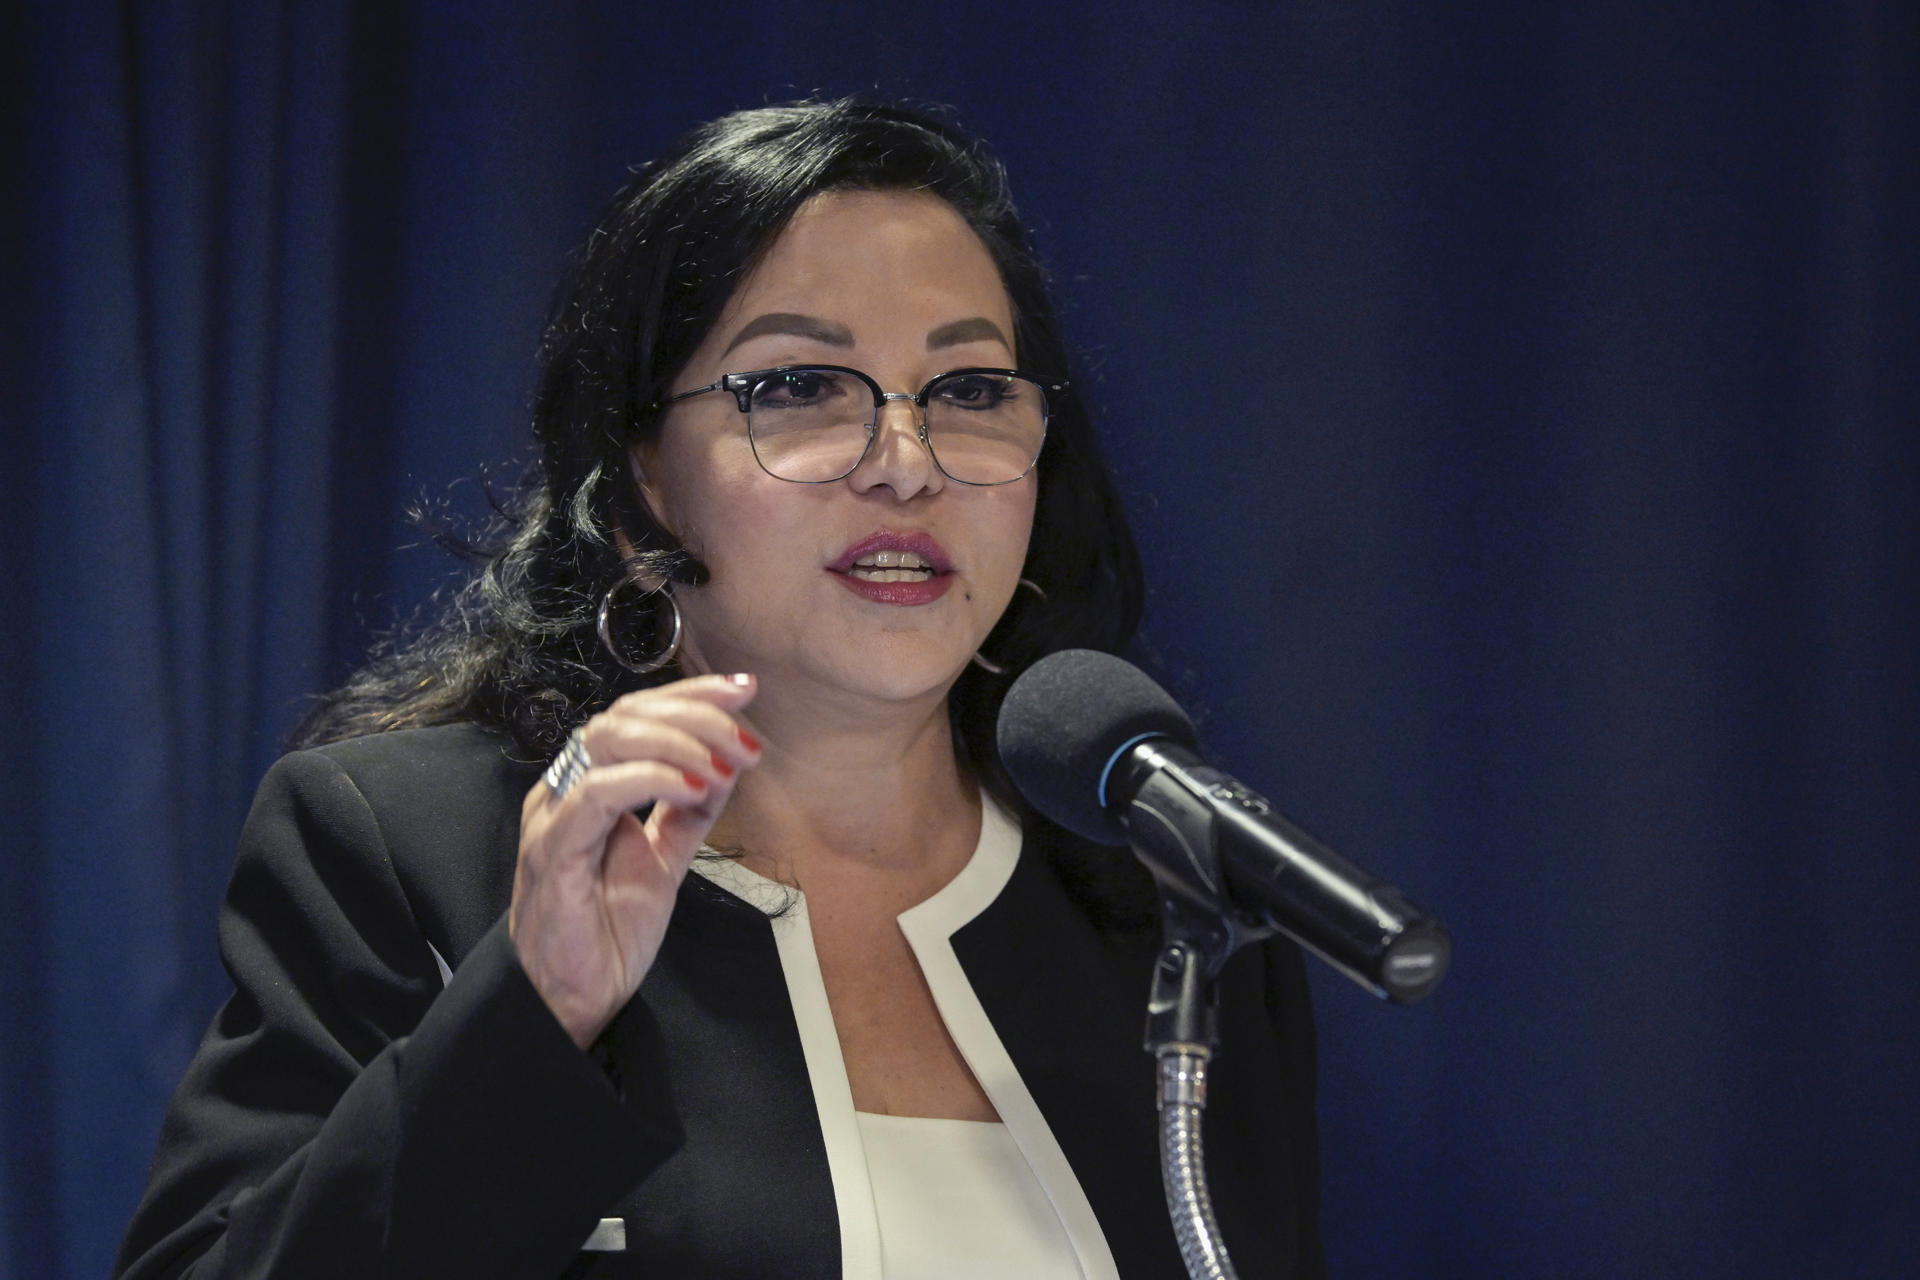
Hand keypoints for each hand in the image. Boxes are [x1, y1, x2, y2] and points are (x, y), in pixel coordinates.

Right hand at [510, 673, 761, 1047]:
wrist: (569, 1001)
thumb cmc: (604, 934)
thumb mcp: (662, 862)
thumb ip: (687, 815)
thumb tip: (727, 767)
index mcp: (590, 785)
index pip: (636, 714)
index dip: (691, 694)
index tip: (744, 691)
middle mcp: (567, 789)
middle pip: (624, 714)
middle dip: (695, 713)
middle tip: (745, 737)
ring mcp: (556, 815)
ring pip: (608, 738)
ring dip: (679, 741)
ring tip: (724, 766)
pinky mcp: (554, 849)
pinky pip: (597, 792)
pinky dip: (652, 778)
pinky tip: (694, 788)